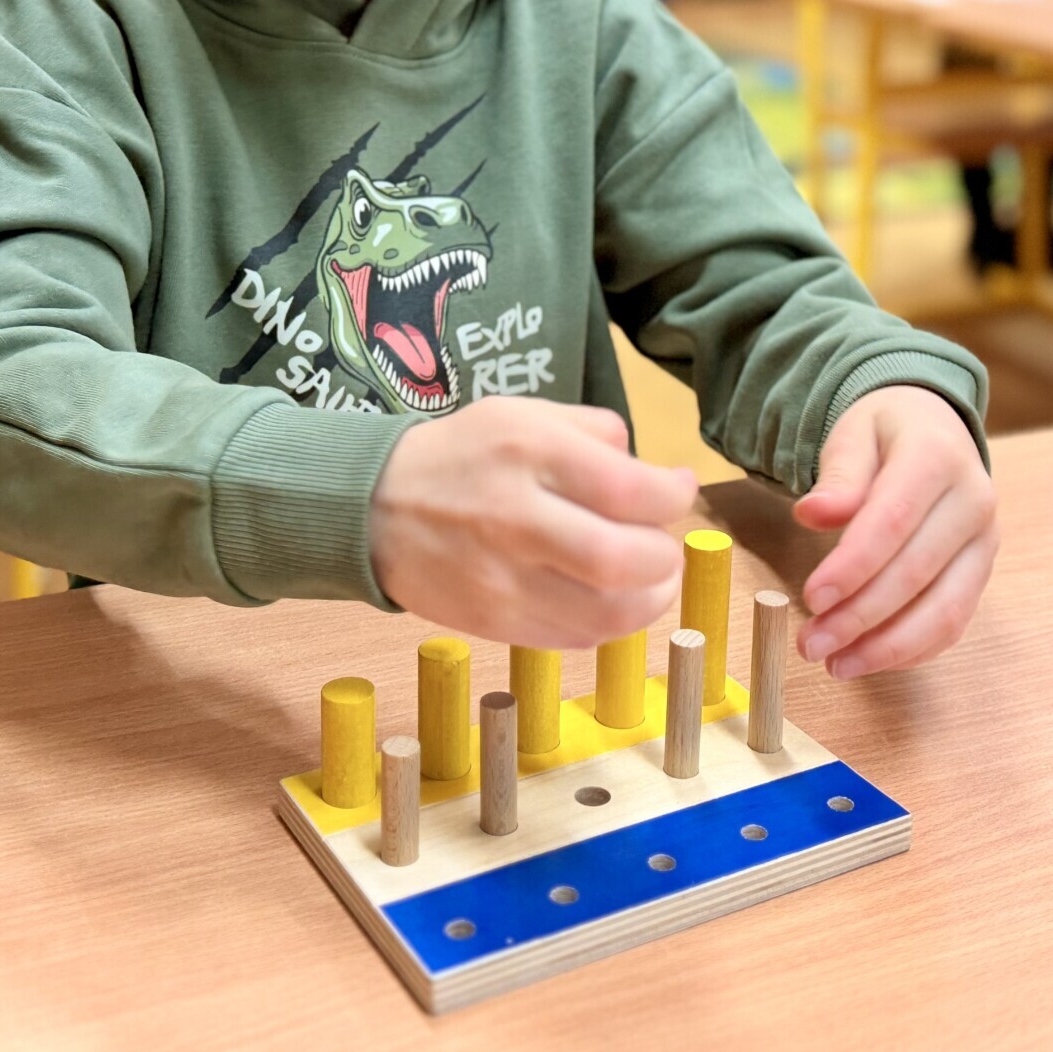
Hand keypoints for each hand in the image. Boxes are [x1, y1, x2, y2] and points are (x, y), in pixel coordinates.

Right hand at [369, 398, 692, 647]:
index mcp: (528, 452)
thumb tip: (649, 471)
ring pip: (606, 614)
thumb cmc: (463, 455)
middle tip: (661, 543)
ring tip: (647, 577)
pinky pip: (575, 638)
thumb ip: (593, 430)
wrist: (375, 509)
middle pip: (620, 560)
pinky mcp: (495, 624)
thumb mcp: (523, 413)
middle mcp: (515, 518)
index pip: (626, 488)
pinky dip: (609, 623)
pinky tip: (608, 598)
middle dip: (663, 556)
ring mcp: (503, 580)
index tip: (677, 488)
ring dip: (649, 599)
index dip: (672, 495)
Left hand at [792, 386, 997, 676]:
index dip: (853, 565)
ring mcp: (984, 543)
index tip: (813, 596)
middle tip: (810, 643)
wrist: (935, 429)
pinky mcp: (981, 574)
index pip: (894, 520)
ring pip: (944, 611)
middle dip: (859, 616)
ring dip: (887, 647)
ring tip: (835, 664)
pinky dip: (910, 650)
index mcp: (939, 457)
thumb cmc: (886, 433)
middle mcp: (974, 502)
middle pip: (916, 573)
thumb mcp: (853, 433)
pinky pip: (953, 624)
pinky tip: (867, 658)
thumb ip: (837, 476)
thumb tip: (811, 514)